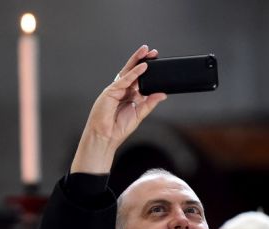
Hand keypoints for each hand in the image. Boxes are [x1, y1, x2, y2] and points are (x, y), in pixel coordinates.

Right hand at [71, 45, 167, 173]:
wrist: (106, 136)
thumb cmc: (119, 128)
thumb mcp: (140, 114)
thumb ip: (150, 103)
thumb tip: (163, 94)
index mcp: (129, 95)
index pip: (139, 79)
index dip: (147, 70)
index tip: (157, 62)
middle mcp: (122, 90)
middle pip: (133, 71)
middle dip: (142, 60)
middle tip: (153, 51)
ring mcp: (115, 89)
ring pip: (128, 72)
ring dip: (138, 61)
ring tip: (147, 53)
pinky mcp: (110, 91)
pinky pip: (124, 80)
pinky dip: (133, 73)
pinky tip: (142, 67)